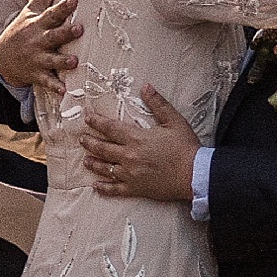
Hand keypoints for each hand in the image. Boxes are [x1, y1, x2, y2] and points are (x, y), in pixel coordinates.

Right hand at [0, 0, 80, 97]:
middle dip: (66, 33)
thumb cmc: (24, 30)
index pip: (52, 13)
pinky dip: (54, 87)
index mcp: (39, 24)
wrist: (3, 57)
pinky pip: (46, 82)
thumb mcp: (31, 11)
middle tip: (79, 29)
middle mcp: (38, 41)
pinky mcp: (37, 75)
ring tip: (74, 62)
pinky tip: (64, 92)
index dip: (63, 6)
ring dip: (62, 62)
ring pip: (51, 60)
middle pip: (54, 36)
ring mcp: (37, 58)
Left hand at [82, 85, 198, 203]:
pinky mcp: (136, 189)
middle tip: (82, 139)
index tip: (87, 117)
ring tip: (85, 160)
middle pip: (103, 148)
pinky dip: (104, 188)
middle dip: (90, 142)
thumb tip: (145, 86)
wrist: (194, 174)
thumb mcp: (174, 121)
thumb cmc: (185, 147)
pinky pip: (114, 189)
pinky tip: (96, 186)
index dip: (96, 121)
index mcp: (136, 138)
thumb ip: (158, 103)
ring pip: (105, 168)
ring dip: (93, 163)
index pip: (110, 128)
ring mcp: (130, 174)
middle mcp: (129, 156)